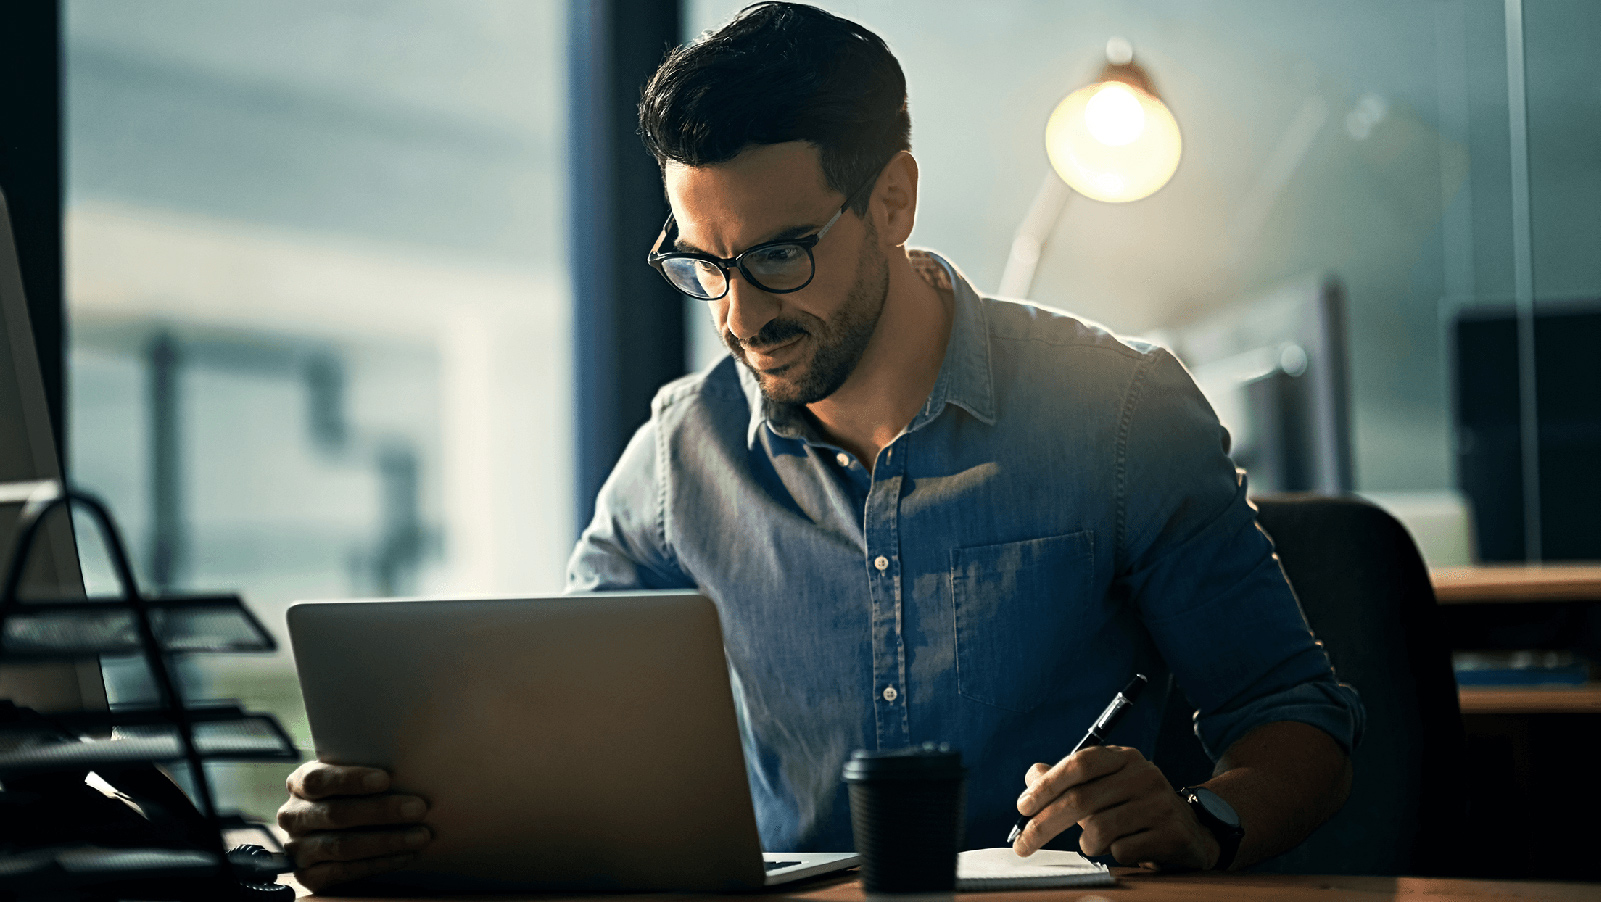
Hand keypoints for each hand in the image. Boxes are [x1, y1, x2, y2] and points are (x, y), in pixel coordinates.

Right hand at [277, 761, 432, 892]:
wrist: (340, 833)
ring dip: (385, 841)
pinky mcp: (308, 876)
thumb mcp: (353, 778)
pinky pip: (343, 872)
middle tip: (418, 808)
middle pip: (335, 813)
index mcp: (300, 783)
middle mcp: (293, 816)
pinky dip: (378, 864)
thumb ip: (368, 771)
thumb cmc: (355, 795)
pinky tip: (405, 856)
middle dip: (380, 811)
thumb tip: (409, 766)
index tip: (386, 779)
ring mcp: (297, 849)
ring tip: (420, 836)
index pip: (318, 779)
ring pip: (341, 845)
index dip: (350, 779)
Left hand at [1012, 745, 1217, 870]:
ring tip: (1098, 842)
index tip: (1022, 807)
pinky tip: (1129, 847)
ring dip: (1088, 843)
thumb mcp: (1105, 786)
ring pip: (1098, 830)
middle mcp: (1144, 775)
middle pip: (1081, 800)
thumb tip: (1032, 773)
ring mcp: (1159, 804)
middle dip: (1044, 825)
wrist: (1192, 830)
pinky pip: (1121, 851)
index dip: (1047, 785)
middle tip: (1023, 845)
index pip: (1079, 764)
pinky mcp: (1170, 834)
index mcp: (1124, 758)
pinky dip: (1115, 854)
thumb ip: (1069, 780)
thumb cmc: (1137, 806)